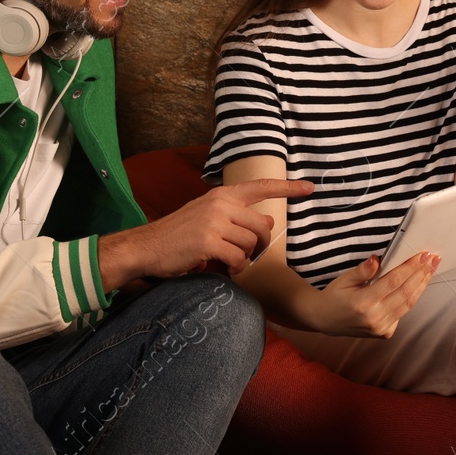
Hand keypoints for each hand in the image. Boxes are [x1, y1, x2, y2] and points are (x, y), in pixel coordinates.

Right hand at [98, 177, 314, 290]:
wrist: (146, 247)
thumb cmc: (179, 234)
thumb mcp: (209, 216)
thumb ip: (238, 216)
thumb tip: (269, 219)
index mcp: (222, 195)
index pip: (261, 186)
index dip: (287, 187)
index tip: (310, 187)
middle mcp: (220, 204)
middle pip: (262, 225)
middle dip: (261, 243)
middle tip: (247, 253)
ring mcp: (214, 222)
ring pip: (251, 243)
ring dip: (245, 257)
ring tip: (228, 260)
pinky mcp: (208, 242)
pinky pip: (238, 258)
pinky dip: (236, 268)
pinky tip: (224, 267)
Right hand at [314, 252, 439, 337]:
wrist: (326, 320)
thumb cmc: (335, 296)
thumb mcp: (344, 279)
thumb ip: (362, 270)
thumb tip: (377, 259)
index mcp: (363, 303)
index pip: (394, 281)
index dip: (411, 267)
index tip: (423, 254)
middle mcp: (374, 318)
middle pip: (406, 293)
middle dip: (422, 274)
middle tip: (433, 258)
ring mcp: (380, 328)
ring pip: (408, 304)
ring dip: (421, 285)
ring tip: (430, 269)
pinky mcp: (384, 333)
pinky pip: (403, 313)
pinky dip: (411, 297)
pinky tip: (417, 284)